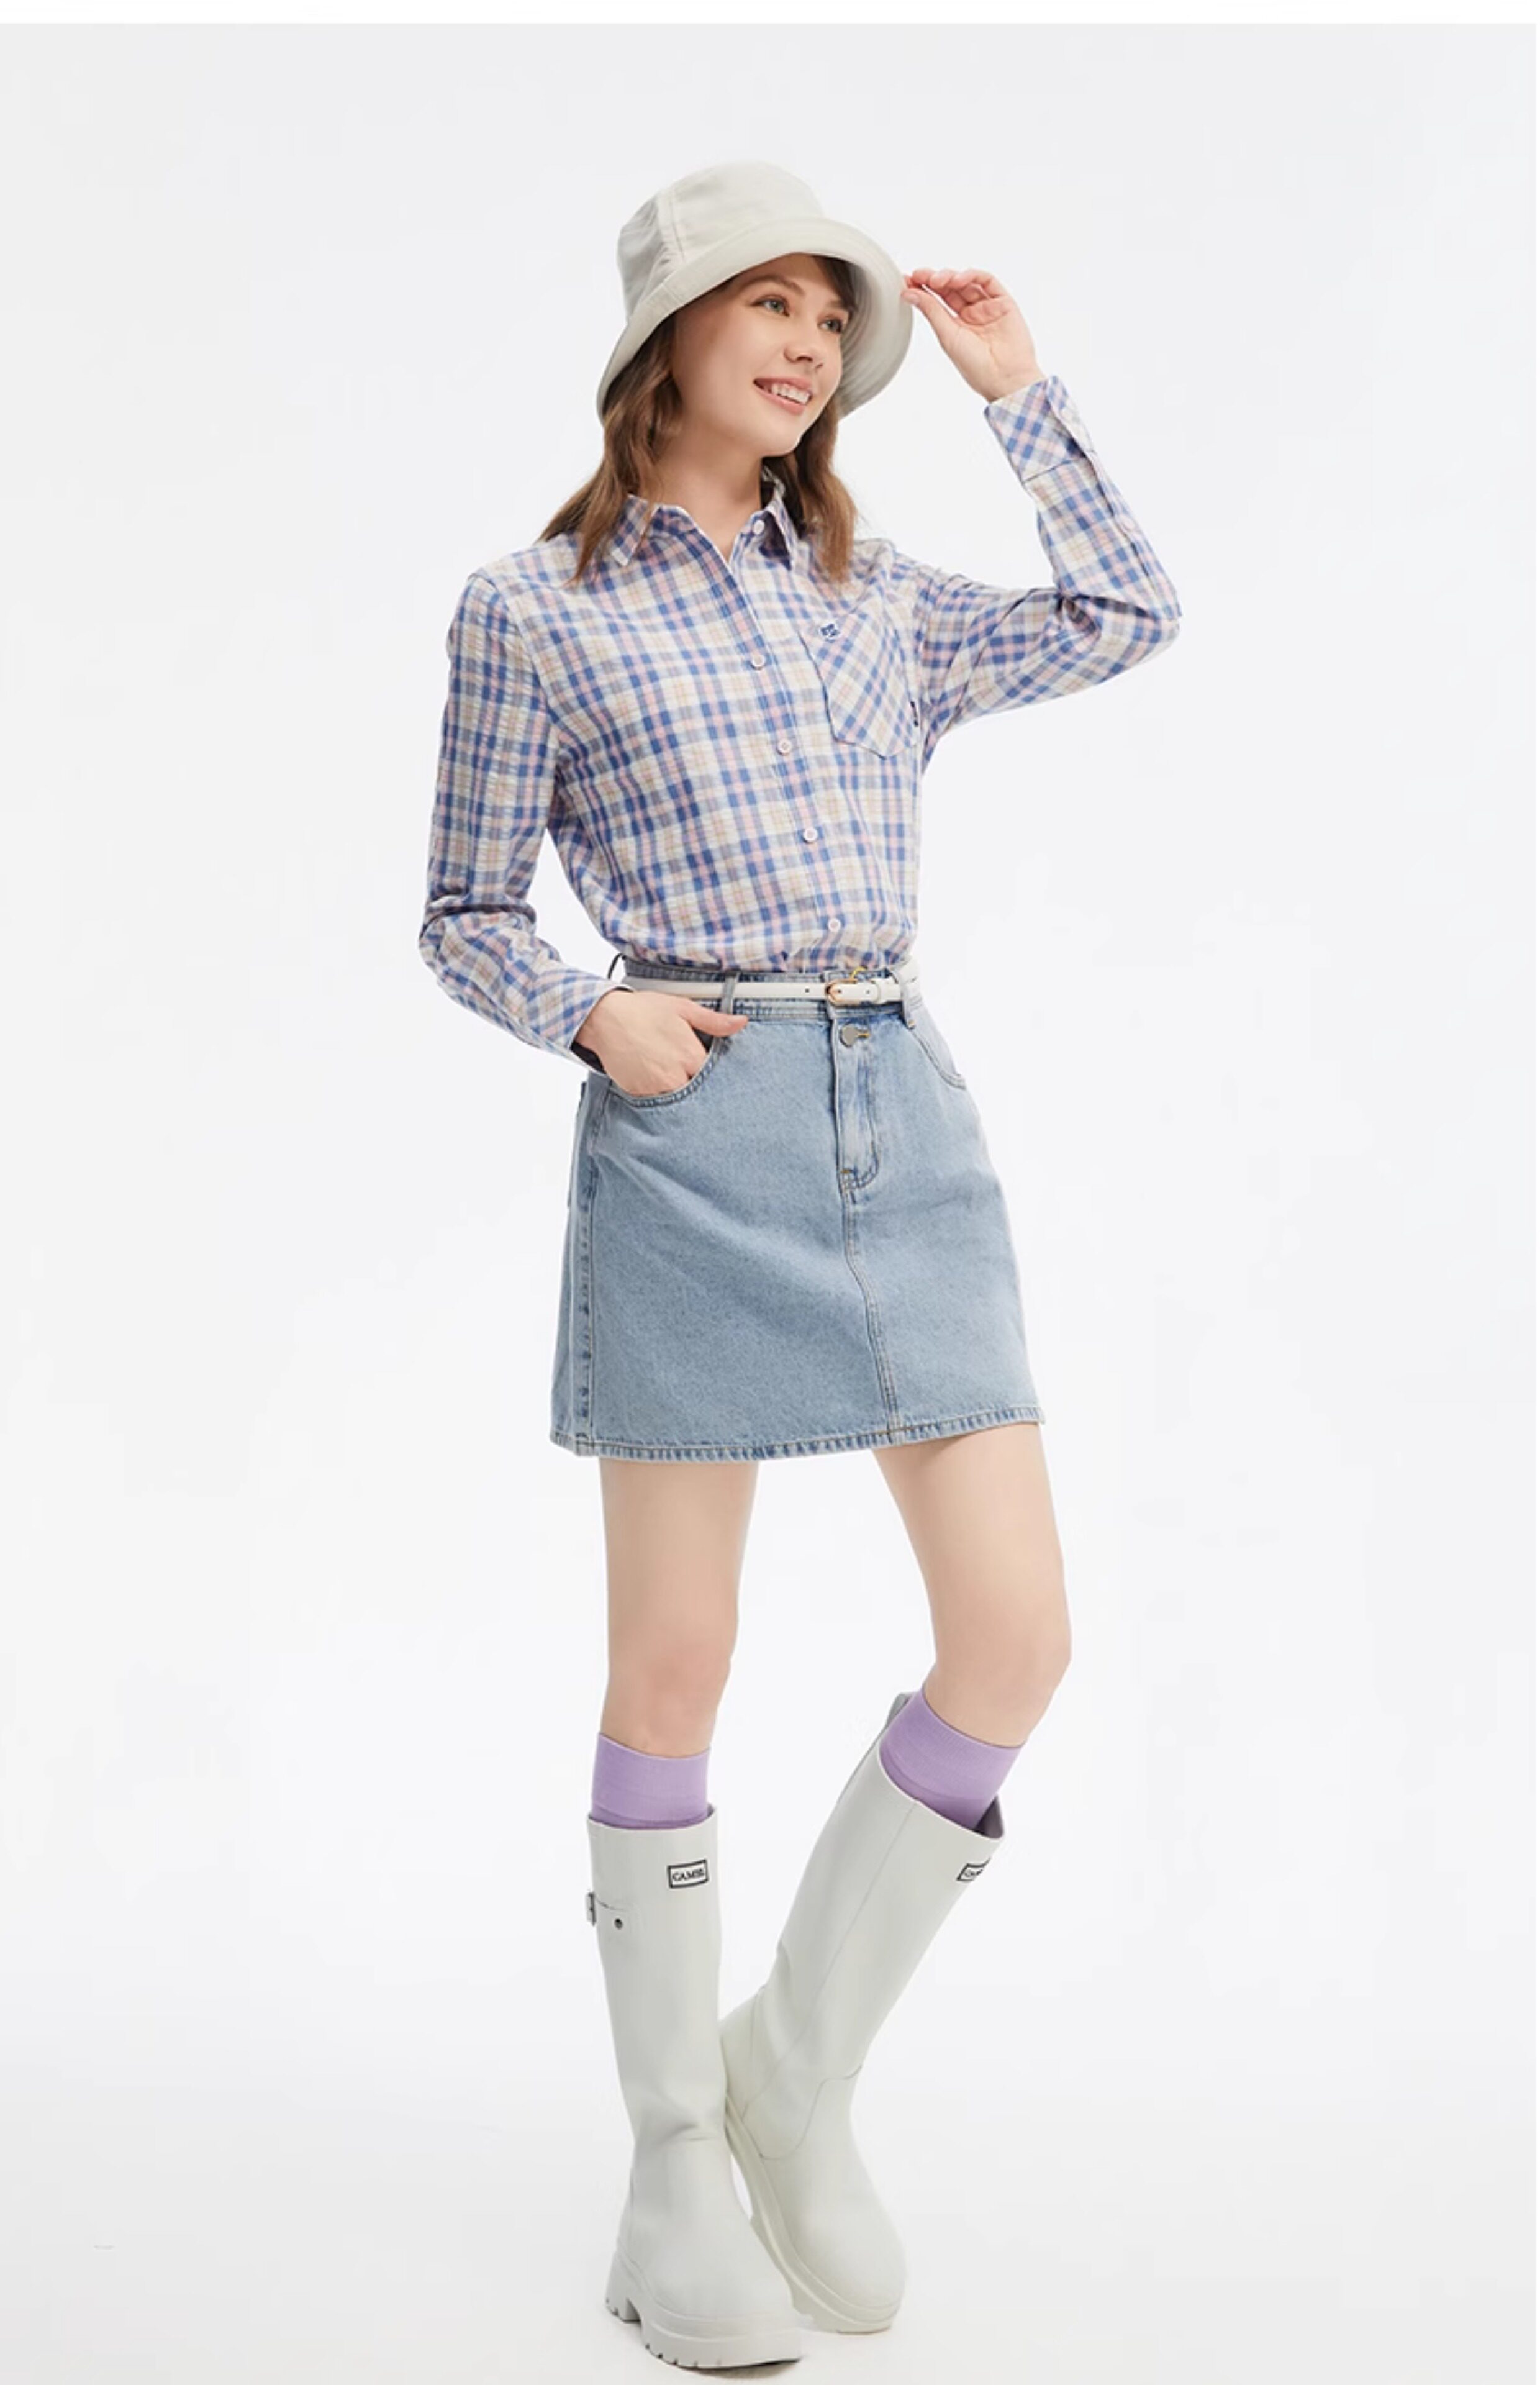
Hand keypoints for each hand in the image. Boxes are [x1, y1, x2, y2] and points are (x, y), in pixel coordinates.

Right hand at [577, 987, 745, 1097]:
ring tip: (673, 1077)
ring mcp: (656, 1088)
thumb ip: (714, 1021)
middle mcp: (676, 1077)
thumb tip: (742, 1023)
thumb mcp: (682, 1009)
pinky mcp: (639, 1094)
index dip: (715, 1075)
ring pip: (679, 1101)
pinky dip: (660, 1096)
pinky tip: (658, 1082)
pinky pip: (657, 1103)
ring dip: (681, 1093)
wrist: (605, 1019)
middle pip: (698, 1092)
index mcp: (691, 1056)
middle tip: (694, 1078)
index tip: (711, 1070)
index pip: (715, 1076)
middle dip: (698, 1086)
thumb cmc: (644, 1011)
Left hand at [901, 267, 1042, 403]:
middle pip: (950, 288)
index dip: (923, 288)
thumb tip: (908, 292)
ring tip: (936, 280)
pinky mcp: (1004, 302)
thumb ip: (931, 311)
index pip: (938, 300)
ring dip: (949, 276)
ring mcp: (988, 307)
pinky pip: (988, 281)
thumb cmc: (976, 366)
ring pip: (967, 282)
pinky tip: (958, 280)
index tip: (907, 280)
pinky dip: (971, 275)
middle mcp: (972, 314)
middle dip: (933, 279)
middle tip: (918, 275)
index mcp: (957, 325)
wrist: (1005, 378)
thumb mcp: (947, 336)